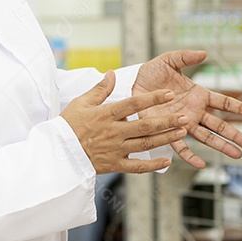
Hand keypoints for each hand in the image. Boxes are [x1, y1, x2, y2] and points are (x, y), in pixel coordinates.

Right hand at [60, 70, 187, 173]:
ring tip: (182, 132)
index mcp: (106, 114)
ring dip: (165, 138)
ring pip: (145, 143)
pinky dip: (152, 165)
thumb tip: (112, 73)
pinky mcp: (114, 165)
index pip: (134, 103)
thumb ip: (99, 89)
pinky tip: (167, 160)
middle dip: (167, 120)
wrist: (56, 154)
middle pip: (145, 125)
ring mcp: (115, 149)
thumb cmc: (67, 126)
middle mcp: (114, 132)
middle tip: (184, 116)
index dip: (153, 98)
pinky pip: (137, 167)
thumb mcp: (80, 103)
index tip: (169, 93)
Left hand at [133, 50, 241, 168]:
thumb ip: (186, 56)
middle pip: (219, 125)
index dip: (238, 107)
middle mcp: (194, 111)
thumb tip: (204, 53)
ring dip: (221, 146)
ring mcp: (182, 123)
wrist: (131, 85)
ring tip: (237, 155)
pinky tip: (201, 164)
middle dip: (234, 134)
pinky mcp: (167, 131)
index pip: (223, 102)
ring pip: (206, 137)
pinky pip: (181, 146)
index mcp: (198, 94)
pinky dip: (190, 156)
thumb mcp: (169, 60)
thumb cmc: (151, 72)